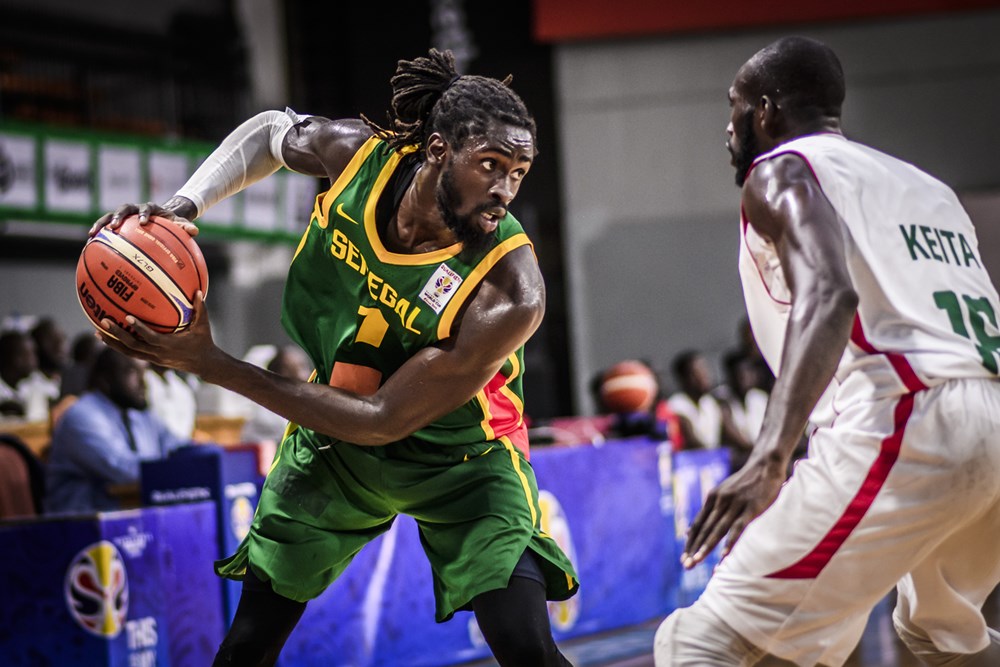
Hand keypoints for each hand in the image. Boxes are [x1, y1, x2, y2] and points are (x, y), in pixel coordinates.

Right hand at [89, 199, 198, 237]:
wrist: (161, 217)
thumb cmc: (171, 222)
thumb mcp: (179, 223)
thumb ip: (185, 226)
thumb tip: (195, 231)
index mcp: (150, 208)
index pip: (146, 208)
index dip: (144, 214)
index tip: (144, 222)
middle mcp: (135, 209)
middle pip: (123, 209)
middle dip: (118, 216)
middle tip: (114, 226)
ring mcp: (124, 215)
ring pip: (109, 216)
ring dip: (101, 224)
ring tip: (92, 234)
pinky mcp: (117, 222)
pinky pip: (105, 227)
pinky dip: (98, 234)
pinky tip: (88, 245)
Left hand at [97, 291, 217, 376]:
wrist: (203, 363)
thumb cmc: (203, 341)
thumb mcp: (204, 325)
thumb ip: (200, 308)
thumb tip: (197, 290)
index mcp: (169, 345)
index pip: (150, 337)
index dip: (139, 329)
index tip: (127, 317)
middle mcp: (158, 353)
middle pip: (132, 346)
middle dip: (116, 335)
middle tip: (103, 322)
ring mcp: (153, 358)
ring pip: (128, 352)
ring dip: (112, 343)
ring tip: (97, 332)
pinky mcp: (151, 359)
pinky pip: (131, 353)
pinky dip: (119, 346)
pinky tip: (108, 338)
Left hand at [681, 456, 785, 568]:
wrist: (765, 465)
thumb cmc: (746, 482)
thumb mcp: (723, 491)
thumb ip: (710, 509)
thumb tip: (691, 528)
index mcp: (713, 498)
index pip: (699, 524)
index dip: (691, 541)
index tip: (684, 557)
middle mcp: (720, 501)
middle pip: (705, 529)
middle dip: (694, 548)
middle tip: (686, 565)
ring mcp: (735, 504)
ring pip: (718, 530)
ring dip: (706, 547)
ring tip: (697, 561)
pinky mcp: (751, 508)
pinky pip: (738, 528)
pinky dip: (730, 542)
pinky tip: (724, 555)